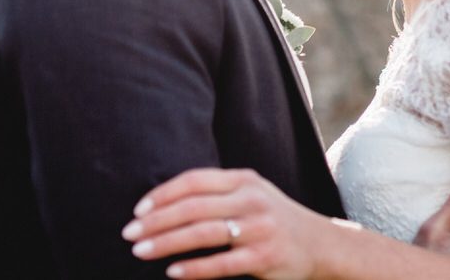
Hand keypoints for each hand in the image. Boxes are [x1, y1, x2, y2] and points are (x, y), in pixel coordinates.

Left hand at [121, 168, 327, 279]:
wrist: (321, 244)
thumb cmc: (274, 218)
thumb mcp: (251, 193)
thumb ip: (217, 192)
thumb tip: (164, 202)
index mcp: (244, 179)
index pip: (195, 180)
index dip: (163, 194)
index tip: (138, 210)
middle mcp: (251, 200)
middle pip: (193, 206)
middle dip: (156, 221)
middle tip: (129, 234)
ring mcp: (259, 228)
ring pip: (203, 233)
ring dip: (166, 242)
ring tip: (141, 251)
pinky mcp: (264, 257)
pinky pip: (222, 263)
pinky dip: (194, 268)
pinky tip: (172, 271)